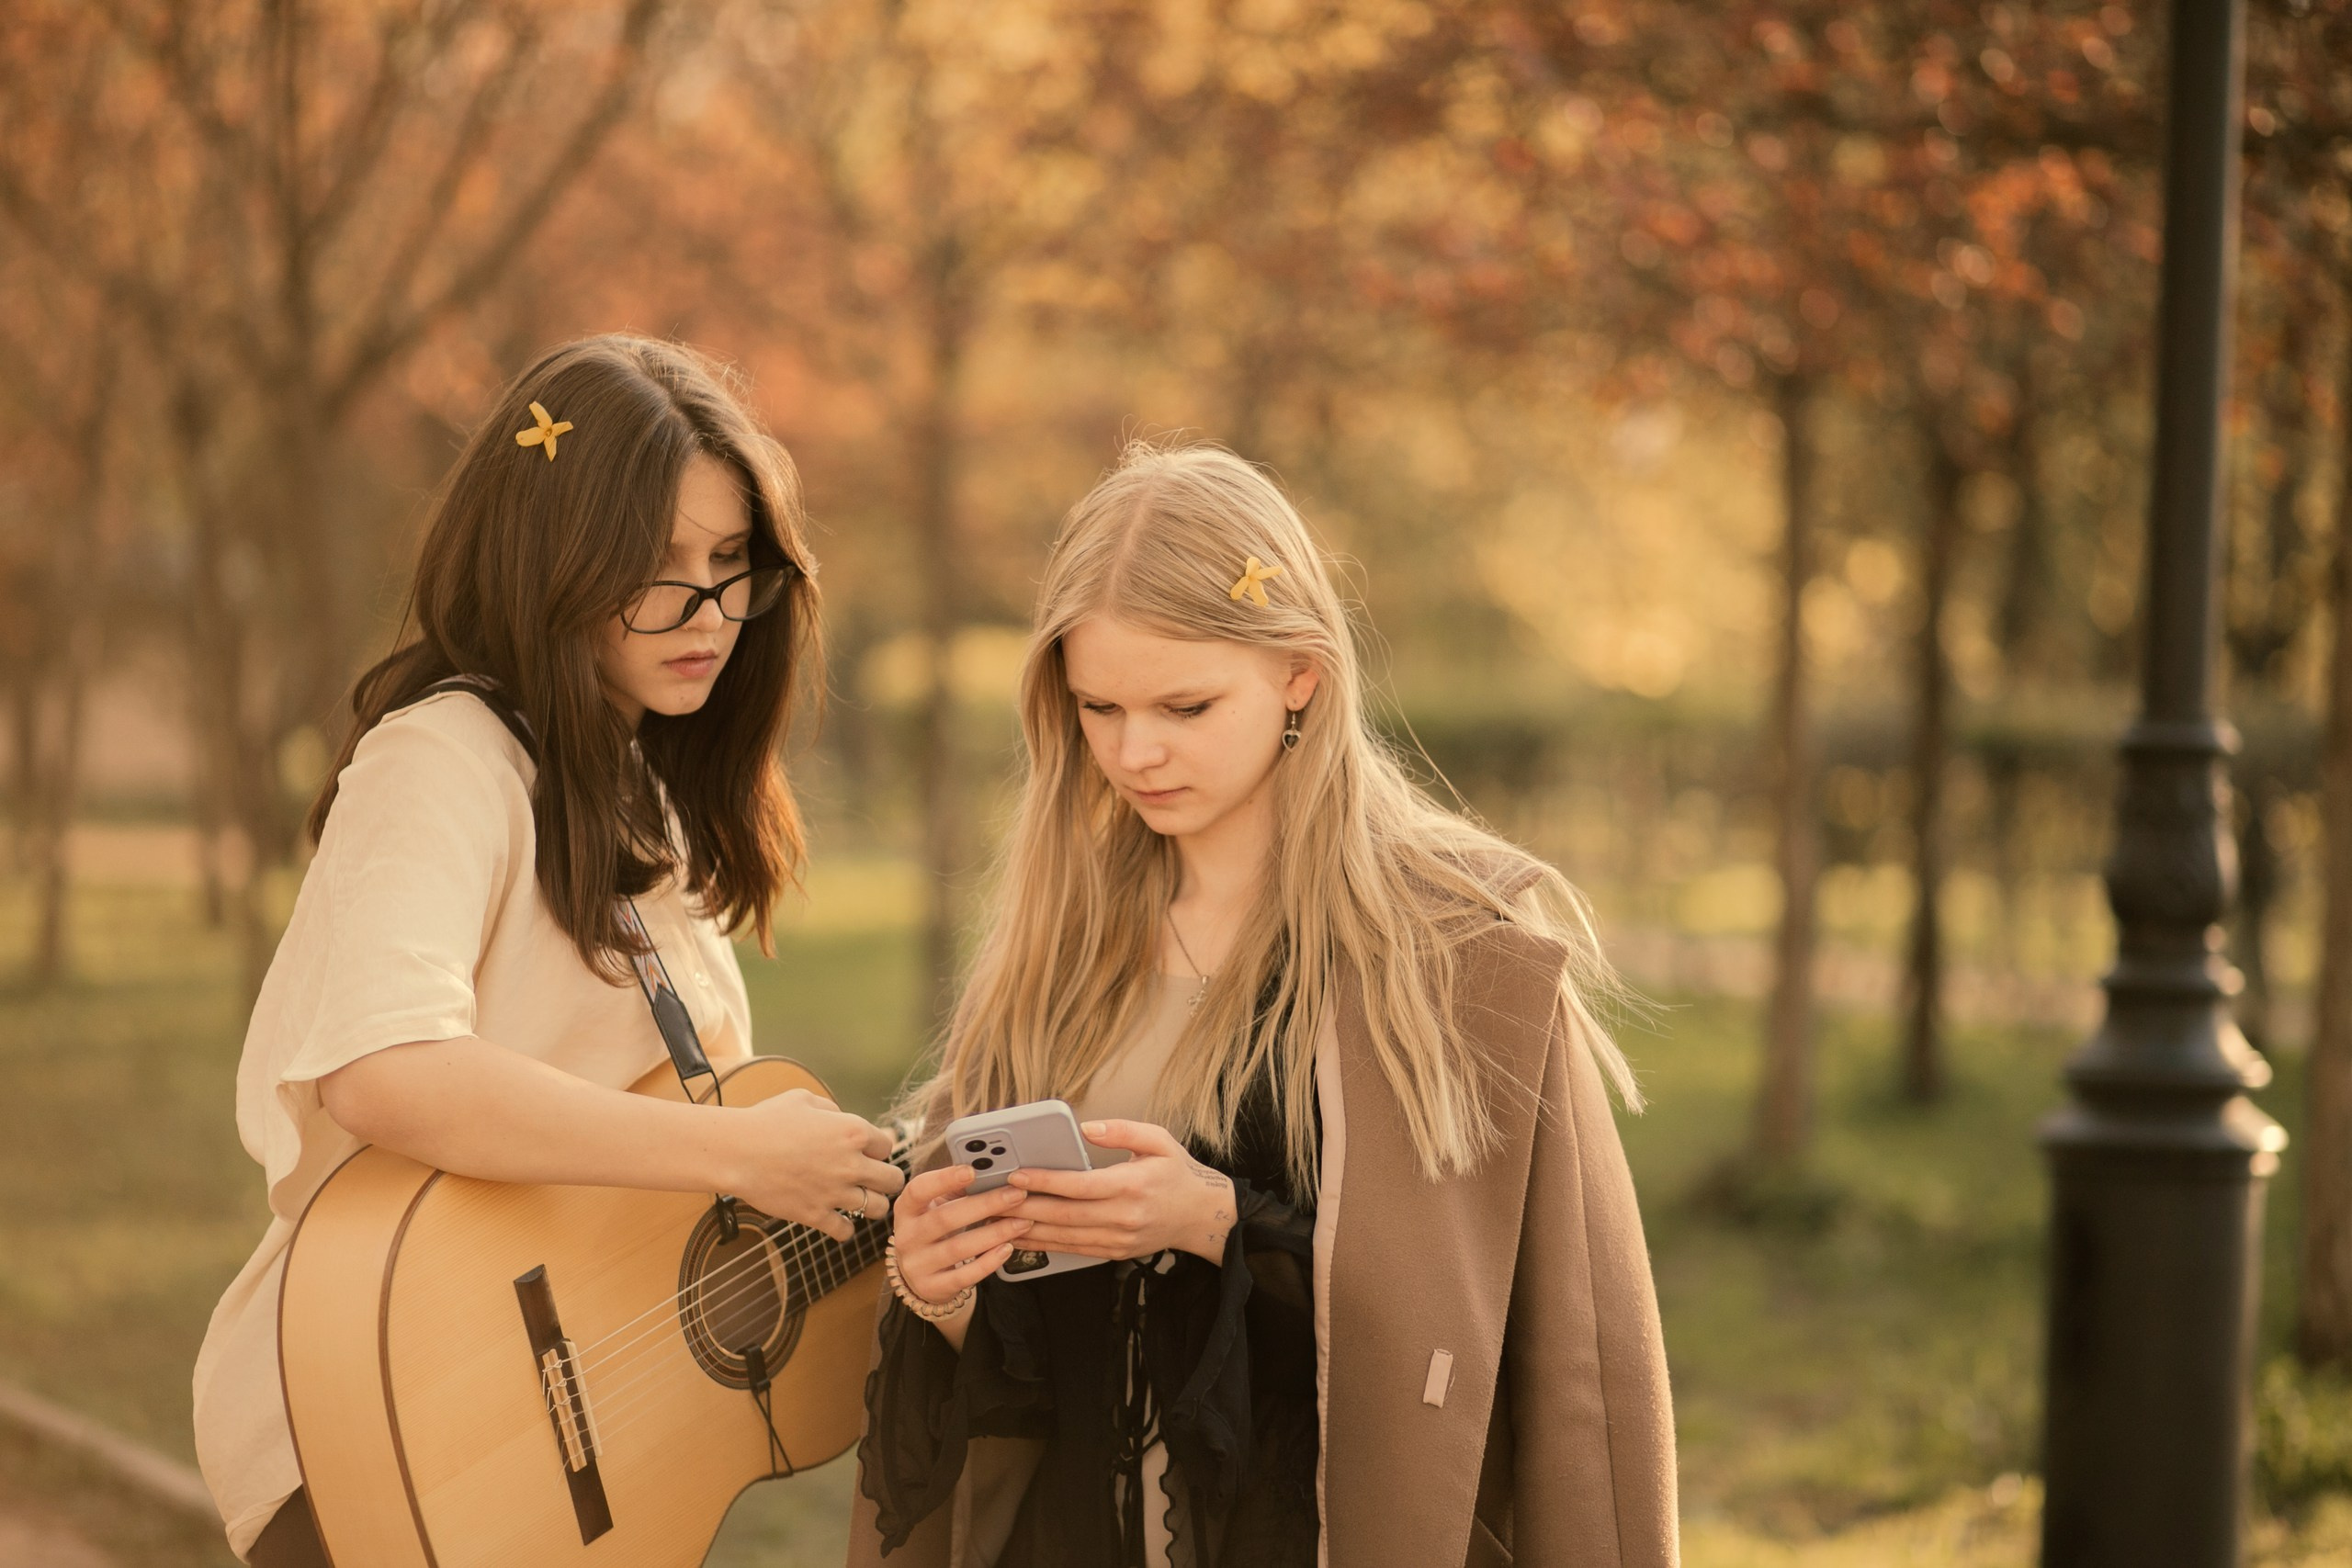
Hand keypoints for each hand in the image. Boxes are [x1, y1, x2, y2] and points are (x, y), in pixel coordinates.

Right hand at [725, 1088, 903, 1241]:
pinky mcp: (816, 1215)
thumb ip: (833, 1110)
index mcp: (853, 1131)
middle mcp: (851, 1164)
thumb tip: (842, 1121)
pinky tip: (836, 1218)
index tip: (863, 1152)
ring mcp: (835, 1192)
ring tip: (859, 1200)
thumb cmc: (767, 1121)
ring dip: (871, 1204)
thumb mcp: (805, 1099)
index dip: (876, 1149)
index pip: (887, 1146)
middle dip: (886, 1179)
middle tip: (872, 1180)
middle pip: (894, 1180)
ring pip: (878, 1208)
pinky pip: (846, 1231)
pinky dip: (844, 1228)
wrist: (737, 1152)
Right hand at [891, 1164, 1032, 1308]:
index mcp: (906, 1209)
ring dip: (994, 1233)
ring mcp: (917, 1265)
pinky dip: (988, 1262)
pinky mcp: (932, 1287)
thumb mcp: (937, 1207)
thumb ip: (958, 1190)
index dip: (943, 1179)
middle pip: (945, 1218)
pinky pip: (964, 1276)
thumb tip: (993, 1171)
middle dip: (984, 1205)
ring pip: (958, 1248)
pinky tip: (1008, 1248)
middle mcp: (906, 1237)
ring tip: (1022, 1222)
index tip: (972, 1170)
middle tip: (1016, 1195)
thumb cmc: (935, 1230)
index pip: (918, 1190)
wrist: (920, 1275)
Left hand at [1007, 1119, 1235, 1263]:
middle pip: (1065, 1215)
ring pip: (1064, 1237)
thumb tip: (1087, 1127)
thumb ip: (1122, 1130)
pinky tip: (1023, 1236)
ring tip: (998, 1219)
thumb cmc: (1177, 1174)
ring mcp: (1118, 1239)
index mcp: (1132, 1186)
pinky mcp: (1114, 1251)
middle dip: (1025, 1207)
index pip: (1080, 1186)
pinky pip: (1073, 1249)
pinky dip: (1045, 1244)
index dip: (1046, 1181)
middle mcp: (1123, 1217)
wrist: (1200, 1216)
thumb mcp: (1159, 1140)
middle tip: (994, 1199)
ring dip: (1028, 1229)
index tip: (1018, 1174)